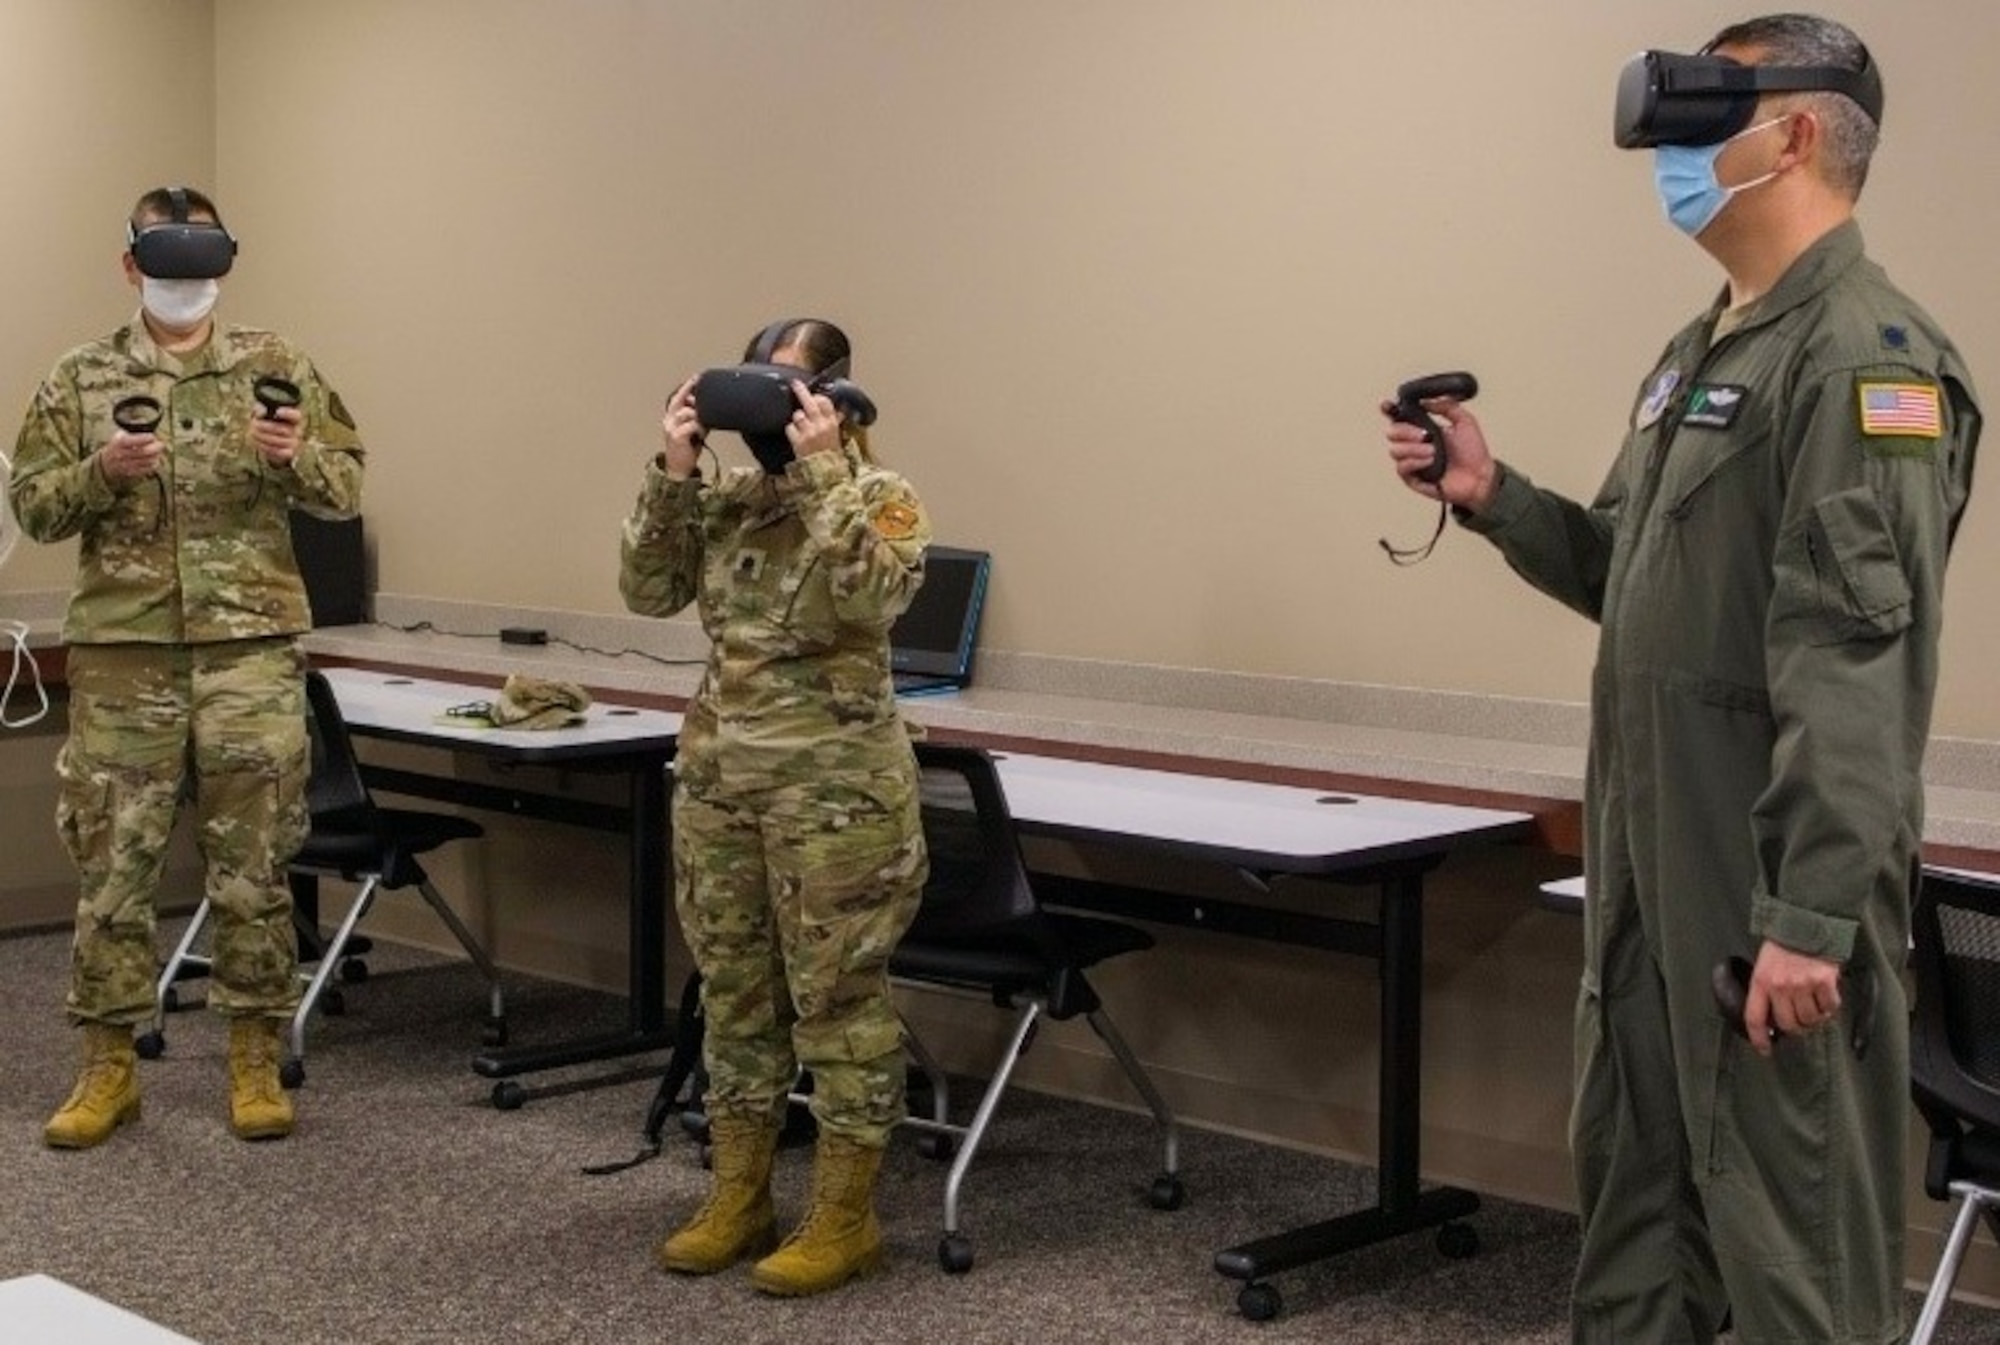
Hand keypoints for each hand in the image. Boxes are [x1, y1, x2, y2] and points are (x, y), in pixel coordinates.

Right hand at [96, 430, 162, 483]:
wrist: (106, 464)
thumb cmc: (117, 446)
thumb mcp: (120, 436)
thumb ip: (132, 432)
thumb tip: (148, 427)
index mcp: (119, 443)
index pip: (133, 440)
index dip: (145, 438)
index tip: (153, 436)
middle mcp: (122, 454)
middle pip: (143, 452)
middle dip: (155, 447)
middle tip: (161, 444)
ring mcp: (127, 465)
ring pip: (147, 461)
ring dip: (156, 455)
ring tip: (158, 451)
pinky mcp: (132, 473)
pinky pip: (148, 469)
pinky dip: (154, 464)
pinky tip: (155, 459)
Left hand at [250, 405, 302, 468]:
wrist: (269, 441)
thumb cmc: (266, 422)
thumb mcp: (262, 412)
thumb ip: (260, 409)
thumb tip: (262, 412)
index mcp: (293, 418)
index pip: (296, 416)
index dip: (288, 414)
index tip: (277, 412)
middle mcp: (297, 431)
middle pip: (284, 430)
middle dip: (266, 427)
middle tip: (254, 424)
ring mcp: (294, 443)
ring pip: (279, 441)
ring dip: (263, 437)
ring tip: (252, 433)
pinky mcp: (288, 453)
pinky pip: (278, 451)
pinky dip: (265, 446)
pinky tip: (257, 441)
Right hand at [660, 376, 702, 478]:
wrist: (679, 469)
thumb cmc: (686, 449)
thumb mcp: (694, 431)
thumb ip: (699, 419)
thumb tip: (711, 409)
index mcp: (671, 418)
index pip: (678, 398)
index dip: (687, 387)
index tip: (697, 377)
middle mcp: (668, 421)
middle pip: (679, 400)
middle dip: (689, 390)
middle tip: (700, 382)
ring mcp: (671, 428)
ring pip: (687, 412)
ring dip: (699, 415)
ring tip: (705, 424)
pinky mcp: (677, 437)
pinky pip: (691, 425)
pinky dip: (700, 427)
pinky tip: (703, 433)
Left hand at [787, 379, 841, 458]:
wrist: (825, 473)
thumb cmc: (831, 455)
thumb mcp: (837, 437)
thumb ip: (835, 422)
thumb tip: (840, 411)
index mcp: (832, 423)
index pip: (825, 402)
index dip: (817, 397)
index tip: (813, 395)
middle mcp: (820, 425)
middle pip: (809, 403)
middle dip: (801, 391)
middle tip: (795, 384)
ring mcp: (808, 432)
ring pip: (797, 415)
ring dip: (797, 419)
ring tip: (801, 427)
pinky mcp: (798, 441)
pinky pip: (790, 428)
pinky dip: (791, 431)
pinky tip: (796, 436)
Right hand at [1381, 396, 1499, 512]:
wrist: (1479, 476)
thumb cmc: (1473, 453)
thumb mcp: (1465, 421)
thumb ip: (1447, 407)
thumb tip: (1426, 402)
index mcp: (1423, 428)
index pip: (1399, 417)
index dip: (1389, 410)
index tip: (1387, 406)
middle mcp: (1414, 444)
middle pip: (1392, 432)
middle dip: (1405, 431)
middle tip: (1424, 435)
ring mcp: (1412, 461)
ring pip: (1395, 450)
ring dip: (1414, 449)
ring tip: (1433, 451)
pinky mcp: (1412, 478)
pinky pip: (1402, 468)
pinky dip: (1414, 462)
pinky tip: (1429, 461)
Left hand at [1743, 940, 1842, 1057]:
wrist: (1806, 922)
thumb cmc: (1784, 943)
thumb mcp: (1766, 964)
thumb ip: (1768, 988)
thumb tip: (1773, 1016)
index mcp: (1761, 981)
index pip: (1755, 1017)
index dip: (1759, 1038)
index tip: (1764, 1049)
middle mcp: (1780, 985)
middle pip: (1787, 1024)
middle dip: (1795, 1028)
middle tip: (1800, 1022)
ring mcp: (1802, 984)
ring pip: (1810, 1019)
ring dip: (1814, 1018)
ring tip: (1815, 1006)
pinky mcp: (1823, 982)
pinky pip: (1829, 1007)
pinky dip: (1830, 1007)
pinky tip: (1827, 997)